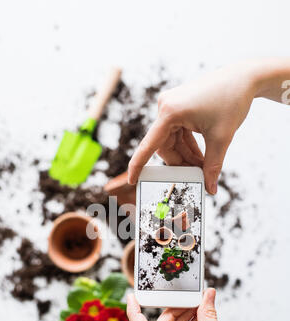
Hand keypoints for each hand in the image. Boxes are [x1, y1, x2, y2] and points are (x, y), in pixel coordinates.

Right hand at [128, 62, 257, 193]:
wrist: (243, 77)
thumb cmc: (231, 100)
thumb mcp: (222, 138)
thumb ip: (213, 166)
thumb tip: (210, 189)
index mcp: (170, 112)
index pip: (149, 145)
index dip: (139, 165)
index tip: (132, 180)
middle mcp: (165, 106)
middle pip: (164, 146)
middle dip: (180, 162)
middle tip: (197, 176)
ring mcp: (170, 105)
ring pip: (172, 141)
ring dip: (186, 155)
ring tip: (204, 165)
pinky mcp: (177, 105)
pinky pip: (177, 132)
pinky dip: (188, 145)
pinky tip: (201, 154)